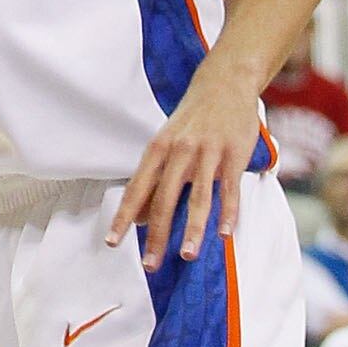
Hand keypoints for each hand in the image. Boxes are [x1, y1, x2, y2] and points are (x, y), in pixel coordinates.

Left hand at [109, 62, 260, 266]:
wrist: (224, 82)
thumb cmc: (193, 118)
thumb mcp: (168, 143)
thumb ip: (156, 179)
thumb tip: (141, 216)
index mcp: (158, 149)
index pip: (137, 188)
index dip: (124, 216)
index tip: (114, 241)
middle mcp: (179, 151)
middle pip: (165, 198)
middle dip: (157, 234)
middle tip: (151, 264)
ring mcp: (207, 152)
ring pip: (198, 197)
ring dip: (193, 230)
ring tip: (188, 255)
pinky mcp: (233, 154)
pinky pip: (229, 188)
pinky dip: (227, 213)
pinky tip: (225, 234)